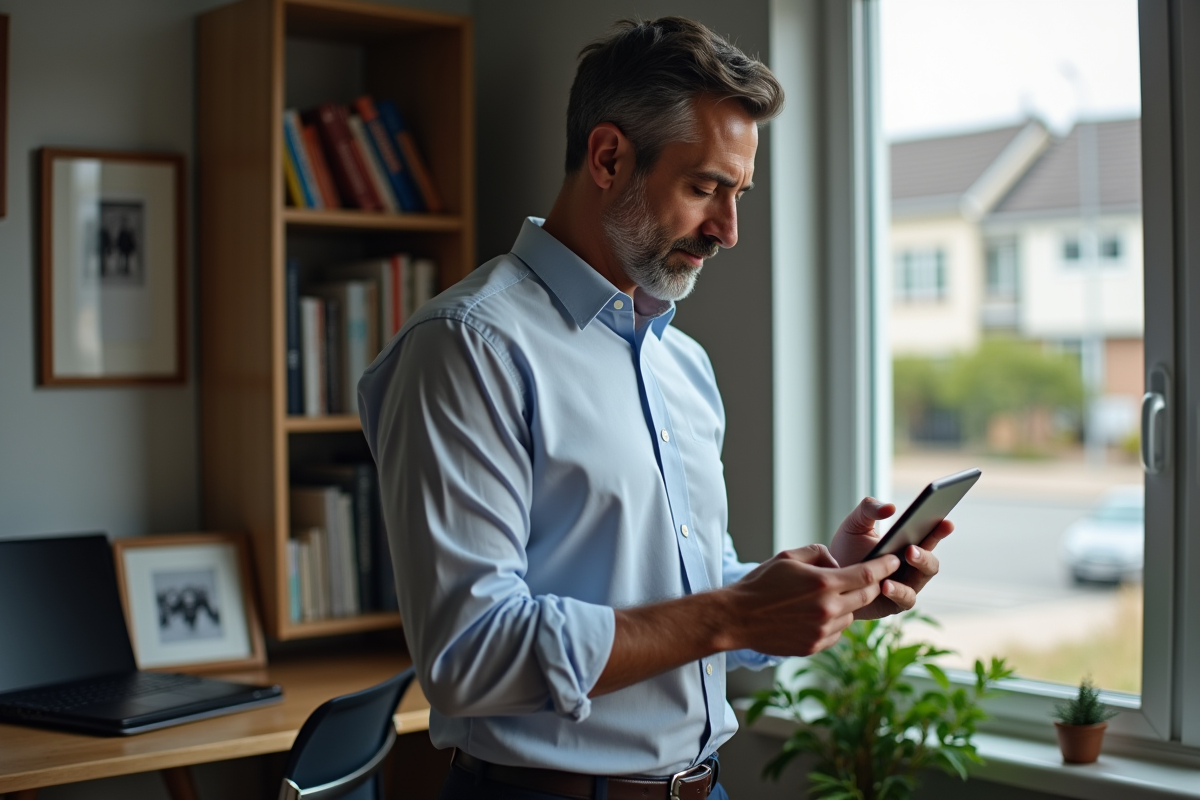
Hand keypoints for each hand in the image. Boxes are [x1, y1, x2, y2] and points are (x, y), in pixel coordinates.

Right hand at [723, 544, 900, 656]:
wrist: (737, 617)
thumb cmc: (761, 584)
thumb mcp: (788, 557)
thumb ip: (819, 554)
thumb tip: (837, 562)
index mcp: (823, 583)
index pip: (867, 574)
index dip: (885, 566)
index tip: (894, 560)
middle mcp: (828, 609)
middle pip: (866, 596)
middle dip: (874, 585)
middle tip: (873, 578)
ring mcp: (822, 631)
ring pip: (851, 616)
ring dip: (848, 605)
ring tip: (827, 598)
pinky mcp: (814, 646)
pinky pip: (837, 633)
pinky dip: (834, 623)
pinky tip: (815, 615)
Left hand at [828, 497, 953, 619]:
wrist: (829, 578)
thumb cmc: (845, 549)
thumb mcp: (855, 523)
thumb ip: (869, 509)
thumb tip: (890, 508)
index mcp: (907, 545)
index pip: (929, 536)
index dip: (940, 530)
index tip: (946, 522)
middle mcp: (911, 566)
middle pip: (931, 561)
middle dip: (926, 553)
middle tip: (912, 547)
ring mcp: (905, 585)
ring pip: (921, 579)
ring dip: (917, 569)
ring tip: (906, 558)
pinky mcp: (894, 604)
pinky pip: (904, 599)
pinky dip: (898, 591)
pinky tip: (886, 584)